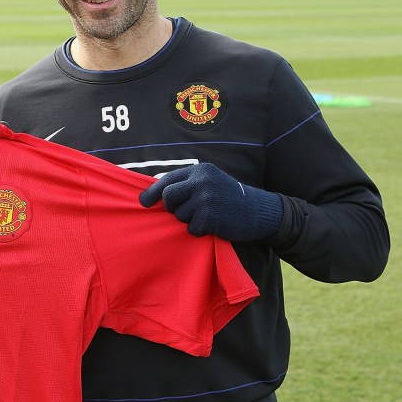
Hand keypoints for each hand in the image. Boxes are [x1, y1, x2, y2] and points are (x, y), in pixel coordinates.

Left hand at [139, 162, 282, 241]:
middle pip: (168, 197)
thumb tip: (154, 191)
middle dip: (172, 207)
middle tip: (183, 211)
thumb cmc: (228, 198)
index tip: (143, 202)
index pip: (167, 180)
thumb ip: (186, 183)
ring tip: (207, 215)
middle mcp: (202, 182)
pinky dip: (199, 230)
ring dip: (189, 220)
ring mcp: (206, 199)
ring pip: (180, 215)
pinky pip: (191, 229)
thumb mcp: (209, 181)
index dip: (152, 192)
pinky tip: (213, 225)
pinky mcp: (210, 217)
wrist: (258, 211)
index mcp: (200, 171)